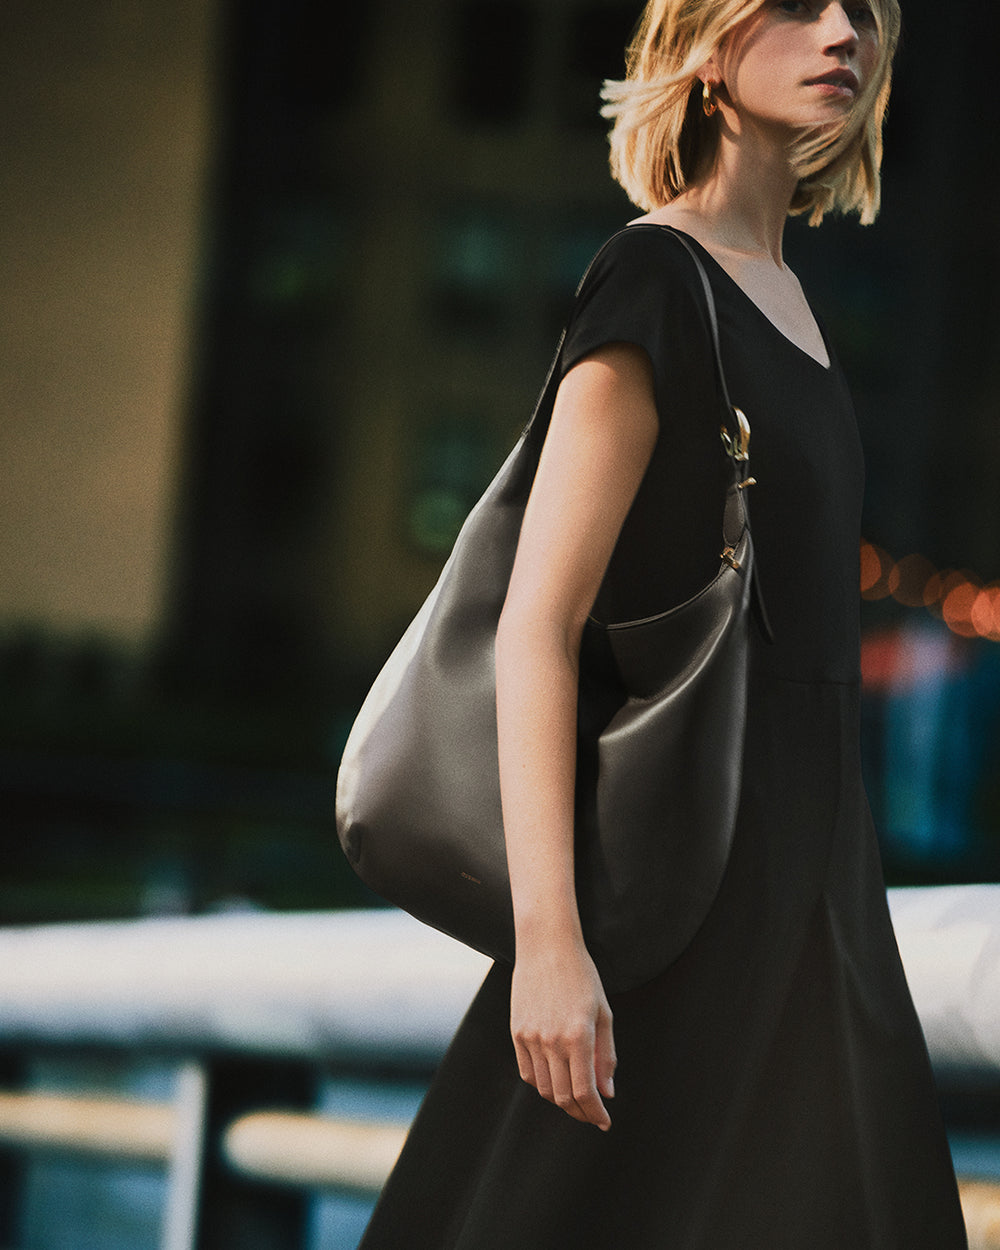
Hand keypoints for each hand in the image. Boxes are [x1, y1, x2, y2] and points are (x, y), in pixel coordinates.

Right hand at [510, 939, 615, 1130]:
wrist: (546, 946)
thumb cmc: (582, 975)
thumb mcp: (603, 1012)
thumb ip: (606, 1055)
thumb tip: (607, 1092)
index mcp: (578, 1036)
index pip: (585, 1092)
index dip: (595, 1113)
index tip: (604, 1122)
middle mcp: (552, 1040)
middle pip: (563, 1097)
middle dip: (580, 1112)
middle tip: (592, 1115)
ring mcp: (530, 1037)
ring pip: (544, 1088)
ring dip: (561, 1100)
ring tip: (576, 1098)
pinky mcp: (517, 1032)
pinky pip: (527, 1072)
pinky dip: (541, 1084)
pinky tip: (555, 1080)